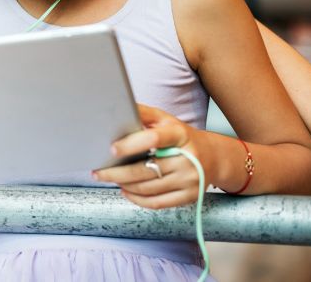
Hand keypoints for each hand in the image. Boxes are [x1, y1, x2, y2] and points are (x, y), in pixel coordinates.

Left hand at [93, 104, 212, 208]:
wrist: (213, 157)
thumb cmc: (181, 136)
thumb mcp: (165, 119)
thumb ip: (142, 113)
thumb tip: (117, 107)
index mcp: (179, 134)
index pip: (154, 139)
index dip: (130, 145)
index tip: (111, 149)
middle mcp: (188, 158)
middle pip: (146, 170)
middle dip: (117, 173)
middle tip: (97, 172)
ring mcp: (190, 180)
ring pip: (148, 188)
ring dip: (124, 185)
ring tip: (109, 179)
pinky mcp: (190, 197)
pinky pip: (158, 203)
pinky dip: (137, 199)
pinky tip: (126, 191)